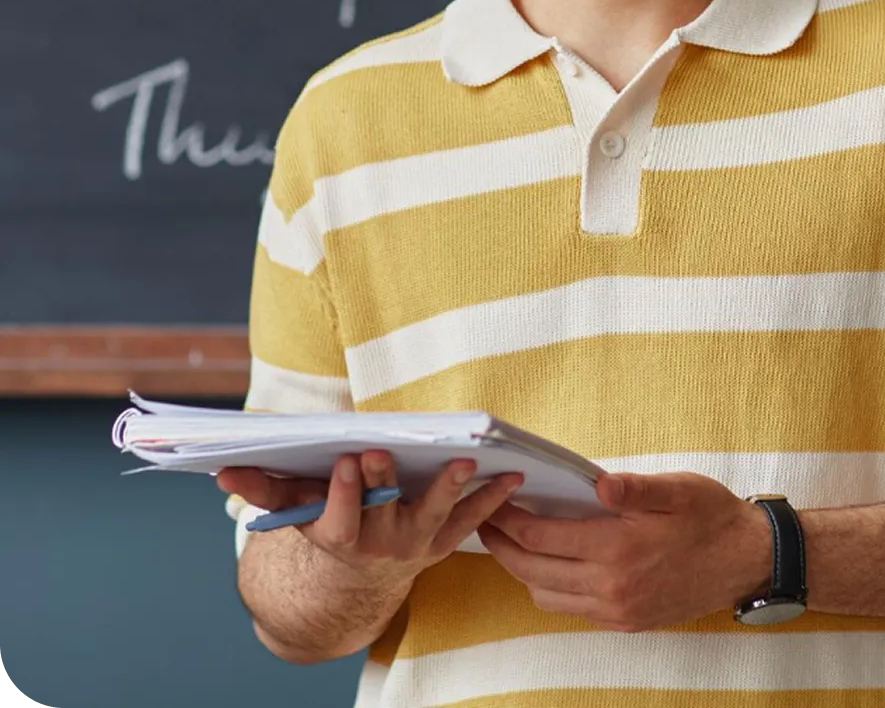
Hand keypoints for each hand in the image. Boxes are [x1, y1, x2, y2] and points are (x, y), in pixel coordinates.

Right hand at [216, 451, 524, 578]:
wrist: (353, 581)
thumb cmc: (321, 527)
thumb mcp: (290, 513)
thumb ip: (261, 489)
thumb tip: (222, 471)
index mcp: (339, 536)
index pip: (340, 515)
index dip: (344, 490)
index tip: (347, 462)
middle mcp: (379, 543)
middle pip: (384, 511)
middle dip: (385, 481)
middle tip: (388, 452)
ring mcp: (414, 544)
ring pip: (434, 516)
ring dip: (451, 489)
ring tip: (467, 462)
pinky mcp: (441, 541)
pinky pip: (470, 522)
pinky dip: (493, 500)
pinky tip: (513, 475)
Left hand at [477, 470, 772, 631]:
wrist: (748, 561)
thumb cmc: (712, 516)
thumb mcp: (678, 489)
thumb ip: (635, 488)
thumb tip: (598, 482)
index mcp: (619, 549)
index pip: (542, 536)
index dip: (510, 518)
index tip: (495, 498)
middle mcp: (612, 587)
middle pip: (533, 570)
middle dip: (502, 545)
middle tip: (486, 520)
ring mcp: (618, 610)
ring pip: (547, 595)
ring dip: (522, 569)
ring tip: (512, 540)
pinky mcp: (627, 621)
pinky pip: (572, 610)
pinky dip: (550, 587)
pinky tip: (551, 563)